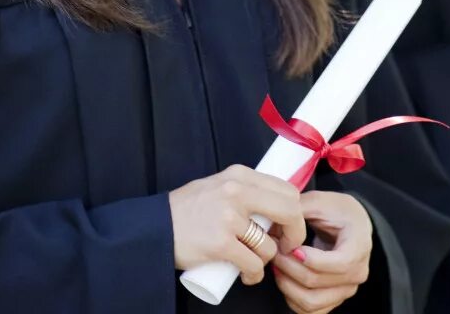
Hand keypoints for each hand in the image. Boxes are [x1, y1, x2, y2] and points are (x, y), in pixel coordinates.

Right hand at [168, 165, 304, 285]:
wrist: (155, 227)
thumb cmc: (188, 210)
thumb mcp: (219, 186)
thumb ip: (246, 190)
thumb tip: (278, 206)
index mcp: (240, 175)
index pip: (287, 190)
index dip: (294, 213)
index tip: (287, 227)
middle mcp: (237, 191)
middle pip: (289, 211)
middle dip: (294, 234)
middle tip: (284, 247)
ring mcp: (229, 217)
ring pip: (269, 245)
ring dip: (267, 260)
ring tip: (254, 263)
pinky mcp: (220, 243)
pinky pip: (253, 264)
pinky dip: (254, 275)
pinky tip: (247, 275)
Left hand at [270, 191, 372, 313]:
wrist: (351, 224)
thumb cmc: (338, 211)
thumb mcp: (320, 201)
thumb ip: (297, 211)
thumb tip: (273, 226)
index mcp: (360, 246)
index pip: (338, 263)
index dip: (309, 258)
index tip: (291, 246)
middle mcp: (357, 273)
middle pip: (316, 282)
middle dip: (288, 266)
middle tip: (274, 250)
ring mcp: (346, 290)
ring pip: (310, 301)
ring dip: (286, 284)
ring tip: (277, 264)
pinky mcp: (334, 299)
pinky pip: (309, 311)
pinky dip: (291, 297)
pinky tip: (285, 278)